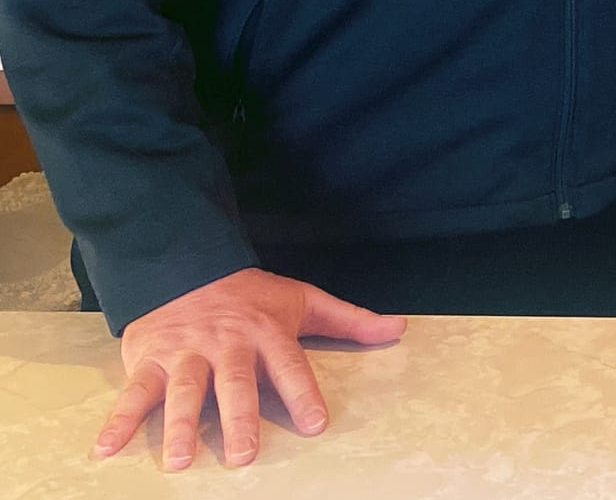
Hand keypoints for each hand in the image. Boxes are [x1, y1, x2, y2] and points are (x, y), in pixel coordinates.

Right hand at [93, 267, 405, 468]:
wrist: (189, 266)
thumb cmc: (252, 296)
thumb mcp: (304, 300)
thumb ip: (350, 320)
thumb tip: (399, 328)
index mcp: (267, 332)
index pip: (290, 366)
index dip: (303, 393)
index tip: (316, 424)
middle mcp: (227, 344)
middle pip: (235, 382)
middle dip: (239, 417)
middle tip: (243, 456)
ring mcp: (187, 353)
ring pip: (185, 389)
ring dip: (180, 425)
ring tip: (181, 461)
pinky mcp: (151, 360)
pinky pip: (133, 392)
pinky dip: (118, 420)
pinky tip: (104, 450)